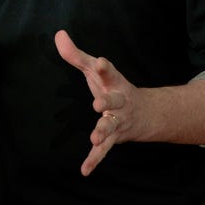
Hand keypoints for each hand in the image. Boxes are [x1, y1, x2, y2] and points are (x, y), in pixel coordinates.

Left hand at [55, 29, 140, 175]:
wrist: (146, 113)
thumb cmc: (113, 87)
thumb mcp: (95, 70)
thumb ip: (75, 55)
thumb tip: (58, 34)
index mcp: (114, 83)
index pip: (109, 73)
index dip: (105, 67)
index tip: (100, 61)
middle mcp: (119, 102)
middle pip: (114, 101)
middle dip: (108, 102)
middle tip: (98, 103)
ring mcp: (117, 121)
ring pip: (111, 126)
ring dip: (103, 131)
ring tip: (95, 137)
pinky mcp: (114, 137)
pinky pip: (104, 150)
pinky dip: (94, 159)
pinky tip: (85, 170)